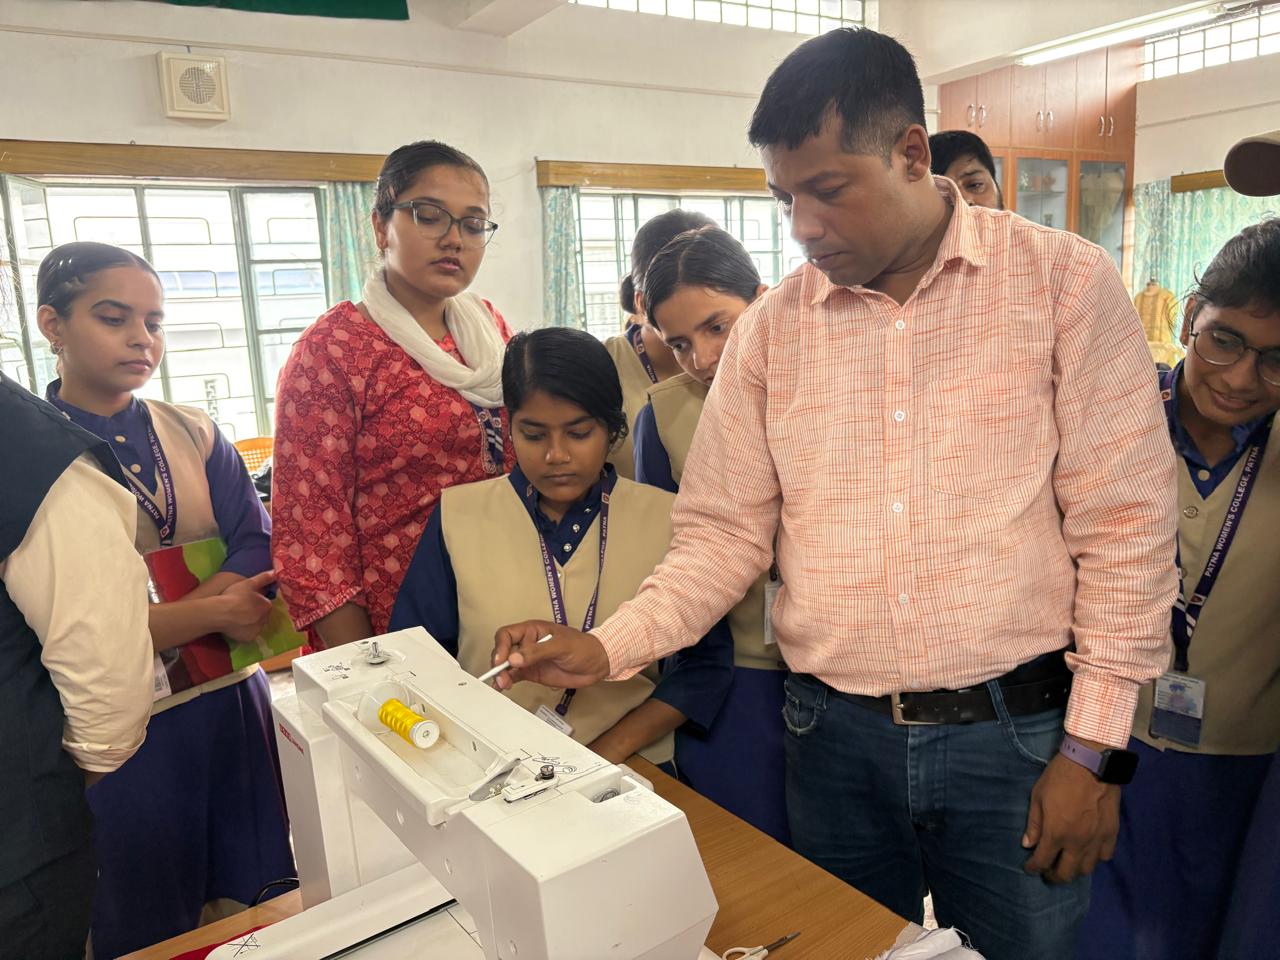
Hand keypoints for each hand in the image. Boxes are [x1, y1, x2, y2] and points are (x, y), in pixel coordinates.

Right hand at [216, 570, 276, 643]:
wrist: (220, 612)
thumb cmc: (235, 596)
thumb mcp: (249, 583)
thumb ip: (264, 578)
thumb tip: (276, 572)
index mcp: (267, 606)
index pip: (265, 604)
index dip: (256, 602)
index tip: (246, 601)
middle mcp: (265, 619)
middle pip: (261, 615)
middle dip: (254, 612)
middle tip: (240, 609)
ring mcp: (257, 630)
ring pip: (255, 625)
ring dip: (250, 622)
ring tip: (236, 617)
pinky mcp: (249, 639)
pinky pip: (248, 635)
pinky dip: (244, 631)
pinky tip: (235, 626)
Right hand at [491, 620, 610, 691]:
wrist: (597, 664)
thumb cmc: (582, 647)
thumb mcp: (561, 646)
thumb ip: (537, 652)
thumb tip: (513, 659)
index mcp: (532, 630)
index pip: (508, 634)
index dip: (501, 646)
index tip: (501, 661)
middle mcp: (527, 644)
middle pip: (503, 650)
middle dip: (499, 663)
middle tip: (501, 677)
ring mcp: (528, 660)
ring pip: (507, 666)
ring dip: (501, 675)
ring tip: (502, 685)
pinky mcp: (532, 673)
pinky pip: (514, 676)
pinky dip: (506, 682)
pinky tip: (501, 688)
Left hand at [1022, 739, 1120, 883]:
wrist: (1092, 763)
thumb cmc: (1060, 777)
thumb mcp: (1038, 797)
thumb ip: (1034, 824)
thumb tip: (1028, 844)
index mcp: (1056, 833)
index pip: (1043, 861)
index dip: (1033, 868)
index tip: (1029, 868)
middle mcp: (1078, 843)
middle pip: (1066, 873)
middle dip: (1053, 876)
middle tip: (1047, 871)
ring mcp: (1097, 840)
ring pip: (1087, 869)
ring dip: (1074, 870)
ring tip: (1067, 863)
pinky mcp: (1112, 833)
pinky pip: (1105, 856)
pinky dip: (1094, 859)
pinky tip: (1088, 852)